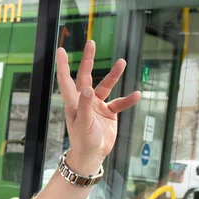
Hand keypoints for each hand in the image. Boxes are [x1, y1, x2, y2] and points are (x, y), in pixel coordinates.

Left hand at [56, 40, 140, 173]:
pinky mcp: (108, 113)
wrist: (93, 155)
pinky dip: (128, 99)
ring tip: (122, 62)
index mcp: (73, 102)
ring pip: (105, 86)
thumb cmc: (83, 140)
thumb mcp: (83, 123)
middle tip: (91, 43)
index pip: (66, 79)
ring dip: (113, 75)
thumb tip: (88, 89)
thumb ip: (85, 106)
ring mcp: (97, 105)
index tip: (61, 49)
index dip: (63, 65)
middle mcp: (84, 100)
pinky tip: (137, 94)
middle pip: (85, 75)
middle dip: (88, 60)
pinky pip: (119, 103)